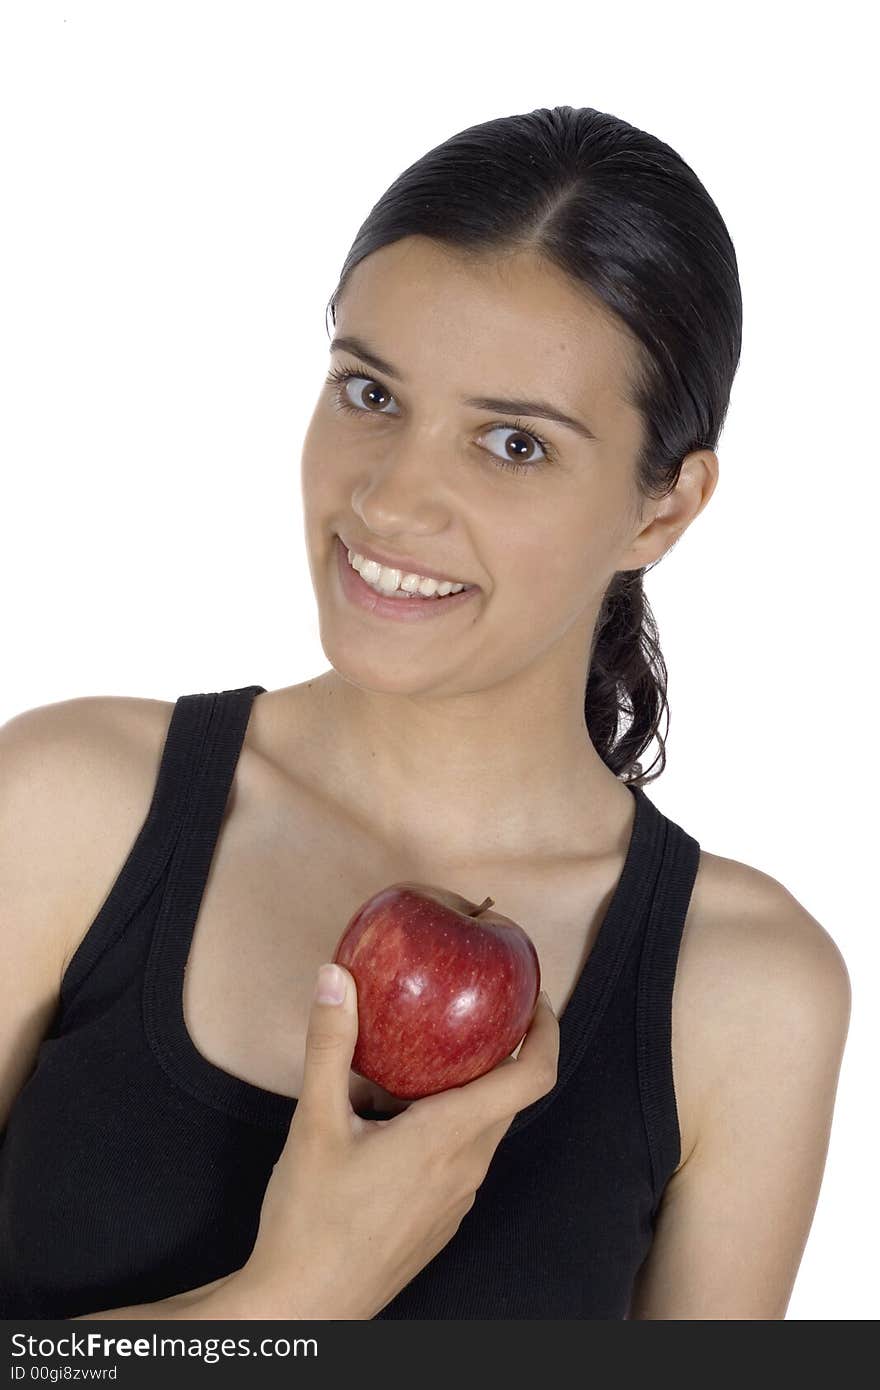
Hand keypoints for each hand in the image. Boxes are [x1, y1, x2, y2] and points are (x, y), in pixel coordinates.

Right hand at [232, 961, 559, 1318]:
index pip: (532, 1079)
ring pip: (479, 1130)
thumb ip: (329, 1045)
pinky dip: (443, 1127)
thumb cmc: (311, 1220)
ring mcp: (456, 1200)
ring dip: (462, 1092)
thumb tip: (334, 977)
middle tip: (468, 1012)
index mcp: (448, 1138)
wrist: (305, 1307)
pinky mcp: (440, 1220)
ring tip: (413, 1062)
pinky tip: (390, 1121)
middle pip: (506, 1099)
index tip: (537, 999)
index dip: (546, 1033)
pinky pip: (458, 1159)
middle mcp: (466, 1168)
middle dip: (498, 1053)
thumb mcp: (314, 1122)